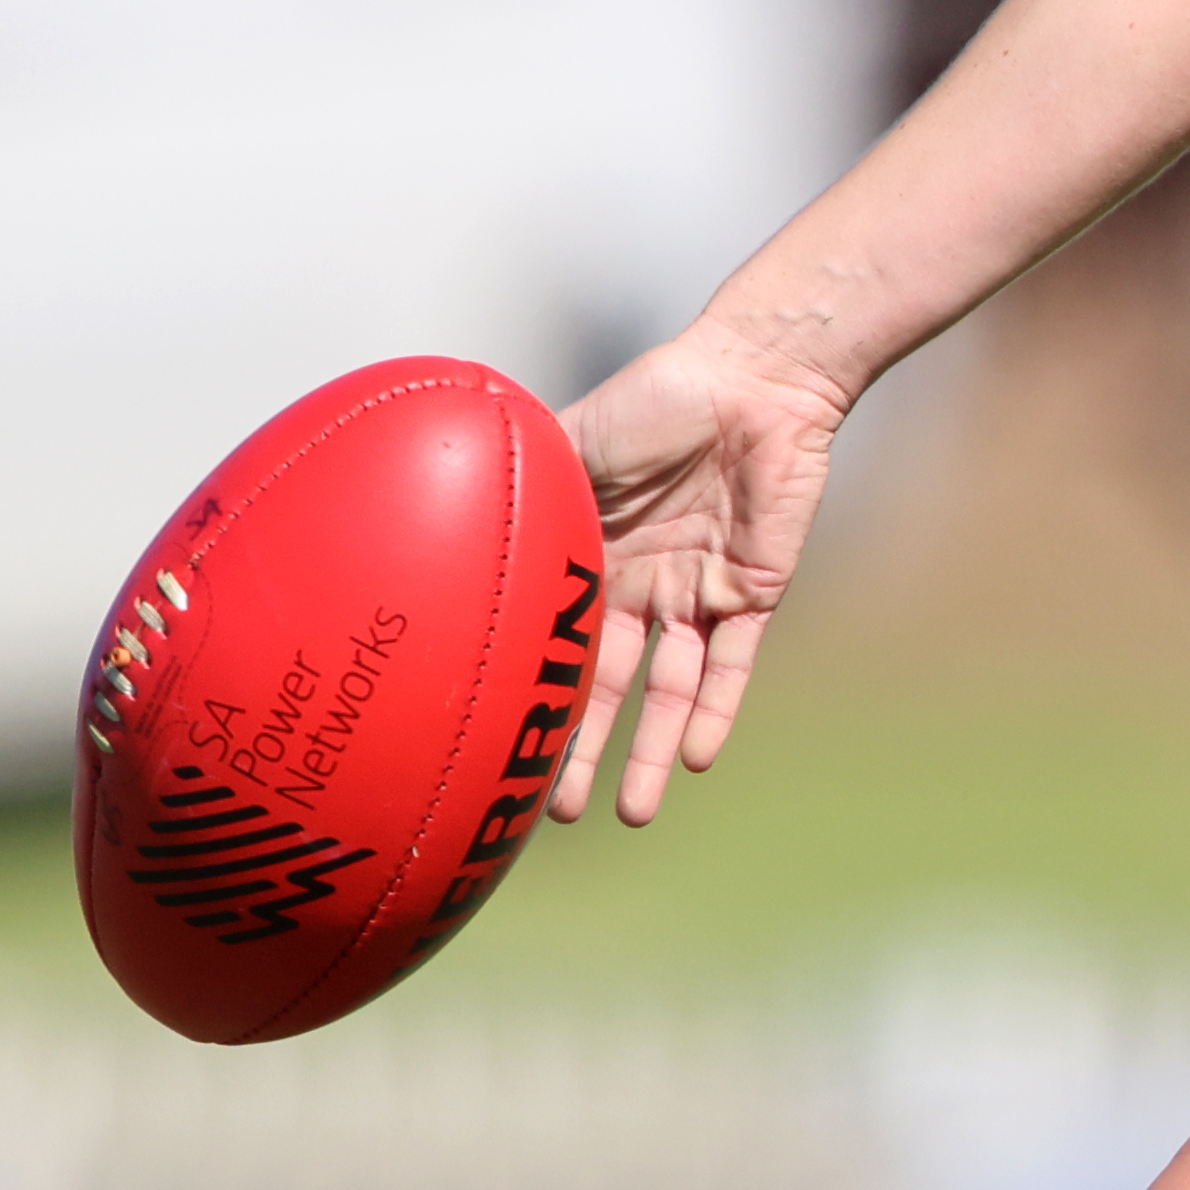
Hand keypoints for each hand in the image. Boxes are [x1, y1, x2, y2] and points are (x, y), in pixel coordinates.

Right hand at [548, 319, 840, 828]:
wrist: (750, 377)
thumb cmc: (655, 398)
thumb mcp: (568, 443)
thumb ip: (520, 486)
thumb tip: (438, 510)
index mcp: (588, 558)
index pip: (554, 642)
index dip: (532, 696)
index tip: (500, 749)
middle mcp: (638, 587)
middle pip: (606, 685)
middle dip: (581, 748)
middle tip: (556, 812)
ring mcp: (695, 592)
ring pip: (671, 690)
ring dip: (653, 751)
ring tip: (633, 812)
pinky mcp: (751, 590)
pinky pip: (733, 664)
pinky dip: (717, 710)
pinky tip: (700, 759)